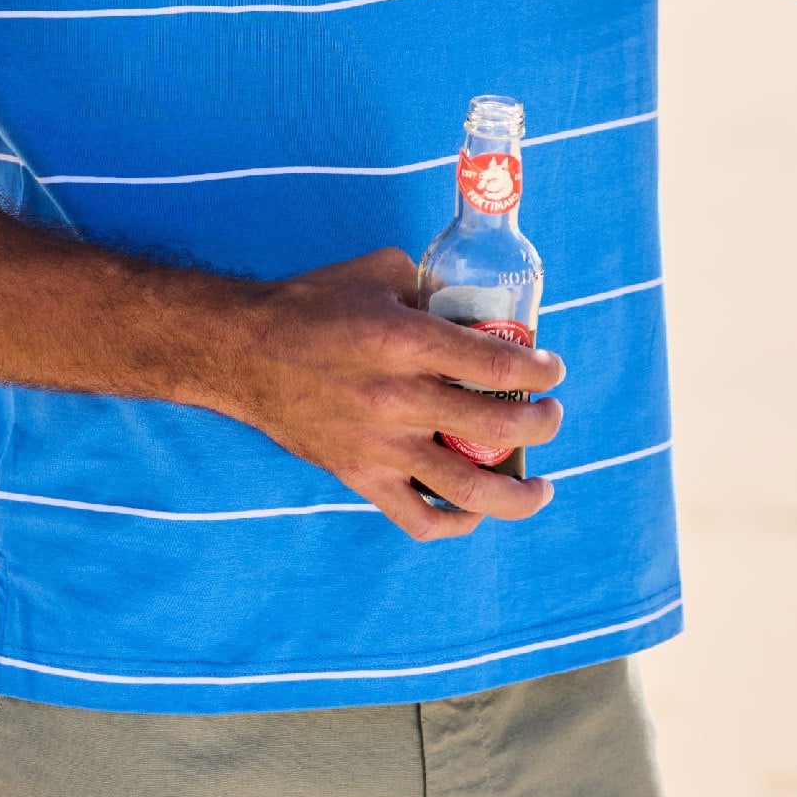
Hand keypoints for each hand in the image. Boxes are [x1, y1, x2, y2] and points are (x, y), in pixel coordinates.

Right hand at [221, 247, 564, 540]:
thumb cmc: (313, 304)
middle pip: (498, 426)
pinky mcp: (360, 477)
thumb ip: (431, 287)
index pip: (497, 362)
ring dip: (520, 493)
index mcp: (407, 340)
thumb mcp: (379, 272)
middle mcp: (399, 398)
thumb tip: (475, 305)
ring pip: (469, 490)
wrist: (243, 352)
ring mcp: (380, 446)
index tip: (552, 370)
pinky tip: (476, 512)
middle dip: (542, 423)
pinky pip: (419, 519)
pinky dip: (456, 525)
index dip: (539, 369)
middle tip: (552, 415)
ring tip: (542, 486)